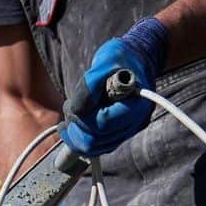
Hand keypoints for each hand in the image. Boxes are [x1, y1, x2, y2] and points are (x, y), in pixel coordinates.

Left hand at [61, 17, 168, 156]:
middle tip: (69, 106)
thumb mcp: (106, 60)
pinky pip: (93, 147)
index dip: (83, 114)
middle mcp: (133, 124)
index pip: (103, 123)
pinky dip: (77, 139)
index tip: (74, 101)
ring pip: (91, 147)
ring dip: (74, 132)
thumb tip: (76, 108)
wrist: (134, 60)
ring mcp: (124, 132)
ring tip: (70, 111)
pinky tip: (68, 126)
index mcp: (136, 106)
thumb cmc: (121, 58)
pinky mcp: (114, 135)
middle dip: (75, 124)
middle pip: (95, 140)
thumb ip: (90, 83)